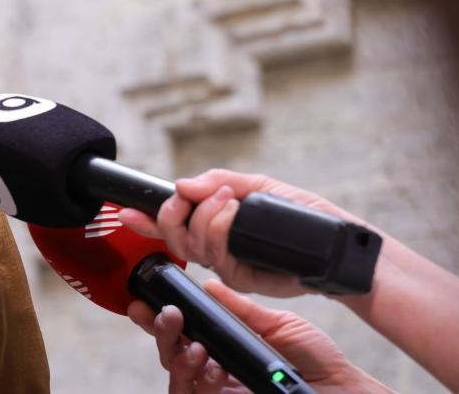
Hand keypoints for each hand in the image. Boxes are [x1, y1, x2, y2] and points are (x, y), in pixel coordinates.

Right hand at [119, 169, 358, 296]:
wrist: (334, 244)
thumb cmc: (302, 215)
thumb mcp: (258, 185)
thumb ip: (220, 181)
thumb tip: (183, 184)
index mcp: (214, 221)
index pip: (172, 222)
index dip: (145, 219)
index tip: (124, 209)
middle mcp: (214, 244)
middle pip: (172, 234)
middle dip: (172, 212)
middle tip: (188, 196)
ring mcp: (224, 261)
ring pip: (191, 241)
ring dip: (205, 214)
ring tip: (228, 199)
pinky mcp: (237, 276)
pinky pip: (214, 250)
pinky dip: (220, 226)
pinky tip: (235, 214)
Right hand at [127, 280, 393, 393]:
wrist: (342, 392)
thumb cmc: (317, 362)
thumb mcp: (278, 325)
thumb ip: (240, 309)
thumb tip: (209, 286)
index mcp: (225, 345)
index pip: (184, 331)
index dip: (160, 318)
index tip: (145, 300)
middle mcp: (216, 369)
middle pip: (170, 352)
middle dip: (161, 332)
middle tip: (167, 315)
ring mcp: (218, 391)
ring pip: (175, 376)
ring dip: (176, 356)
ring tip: (195, 345)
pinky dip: (195, 379)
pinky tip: (210, 366)